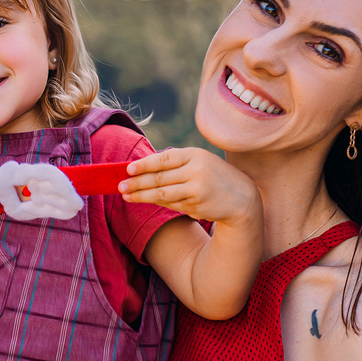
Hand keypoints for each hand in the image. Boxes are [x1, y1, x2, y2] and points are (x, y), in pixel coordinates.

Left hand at [119, 147, 259, 225]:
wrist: (242, 198)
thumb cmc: (215, 176)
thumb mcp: (200, 161)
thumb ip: (176, 162)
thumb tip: (143, 168)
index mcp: (195, 155)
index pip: (164, 159)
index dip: (144, 164)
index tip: (127, 169)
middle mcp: (196, 171)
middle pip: (160, 178)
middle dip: (137, 182)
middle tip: (120, 186)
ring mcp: (197, 189)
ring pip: (162, 194)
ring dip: (142, 196)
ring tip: (126, 195)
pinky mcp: (197, 205)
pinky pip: (172, 205)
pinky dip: (159, 203)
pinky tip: (147, 201)